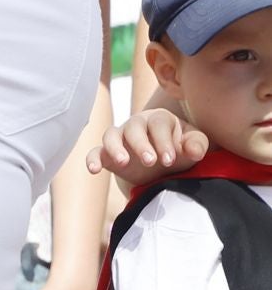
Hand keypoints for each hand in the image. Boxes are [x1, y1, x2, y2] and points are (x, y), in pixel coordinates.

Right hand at [86, 109, 206, 188]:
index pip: (158, 124)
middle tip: (150, 162)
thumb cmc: (180, 149)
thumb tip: (192, 151)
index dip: (163, 141)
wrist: (163, 166)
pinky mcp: (108, 154)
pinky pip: (95, 152)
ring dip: (115, 148)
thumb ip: (197, 145)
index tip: (169, 160)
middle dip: (141, 144)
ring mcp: (120, 138)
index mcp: (159, 119)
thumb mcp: (193, 145)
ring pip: (111, 135)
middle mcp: (136, 124)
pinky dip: (92, 159)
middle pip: (133, 127)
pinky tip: (94, 170)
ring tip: (123, 162)